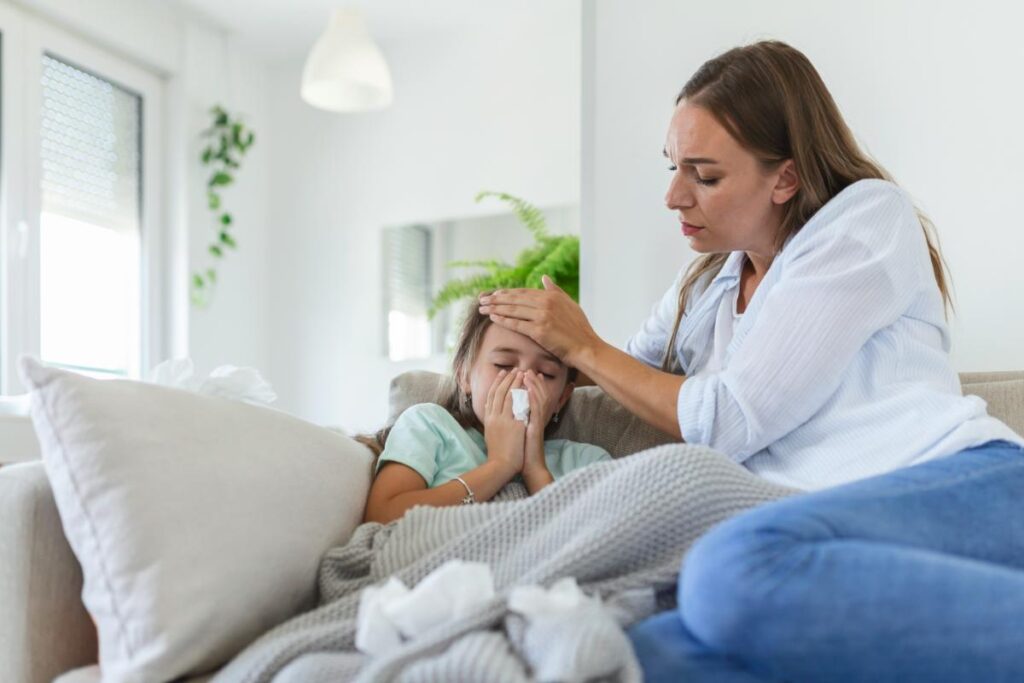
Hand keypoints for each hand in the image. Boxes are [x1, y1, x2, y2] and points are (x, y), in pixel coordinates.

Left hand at [478, 276, 601, 365]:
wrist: (586, 347)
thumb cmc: (579, 329)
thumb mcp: (570, 304)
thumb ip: (555, 290)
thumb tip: (544, 277)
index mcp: (552, 295)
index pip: (524, 292)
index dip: (508, 293)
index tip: (495, 294)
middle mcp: (546, 303)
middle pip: (515, 299)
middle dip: (496, 299)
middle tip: (482, 299)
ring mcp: (542, 316)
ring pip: (513, 310)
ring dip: (495, 308)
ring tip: (482, 308)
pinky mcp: (539, 331)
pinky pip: (516, 324)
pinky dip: (503, 320)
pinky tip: (493, 318)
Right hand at [483, 369, 526, 476]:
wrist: (501, 466)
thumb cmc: (498, 454)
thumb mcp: (491, 435)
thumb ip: (493, 422)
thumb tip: (494, 413)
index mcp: (488, 419)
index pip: (491, 396)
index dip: (497, 383)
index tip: (503, 374)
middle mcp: (494, 417)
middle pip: (499, 392)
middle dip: (507, 379)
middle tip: (515, 369)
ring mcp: (502, 420)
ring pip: (508, 395)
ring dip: (515, 382)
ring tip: (522, 373)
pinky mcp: (512, 425)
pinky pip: (518, 405)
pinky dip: (522, 394)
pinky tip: (527, 386)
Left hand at [522, 370, 551, 467]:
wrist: (530, 467)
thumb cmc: (523, 452)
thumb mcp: (520, 433)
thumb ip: (519, 420)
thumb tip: (512, 411)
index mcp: (532, 418)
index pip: (533, 397)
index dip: (531, 385)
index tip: (526, 374)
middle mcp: (536, 419)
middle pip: (538, 395)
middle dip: (533, 381)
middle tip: (528, 370)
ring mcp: (537, 423)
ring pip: (538, 400)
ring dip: (533, 385)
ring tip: (528, 374)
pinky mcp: (536, 428)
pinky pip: (536, 411)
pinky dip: (532, 398)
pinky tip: (529, 389)